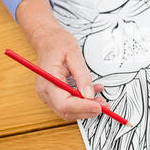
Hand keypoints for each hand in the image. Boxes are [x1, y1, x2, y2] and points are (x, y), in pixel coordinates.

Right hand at [16, 0, 107, 120]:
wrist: (48, 38)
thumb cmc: (58, 43)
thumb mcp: (74, 54)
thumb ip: (82, 76)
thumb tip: (89, 94)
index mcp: (48, 79)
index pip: (64, 103)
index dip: (83, 107)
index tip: (99, 106)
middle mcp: (44, 90)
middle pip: (66, 111)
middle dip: (87, 111)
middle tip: (104, 105)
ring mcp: (47, 93)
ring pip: (67, 111)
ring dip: (86, 109)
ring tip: (101, 100)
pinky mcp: (53, 94)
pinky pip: (68, 104)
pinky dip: (82, 103)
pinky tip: (94, 94)